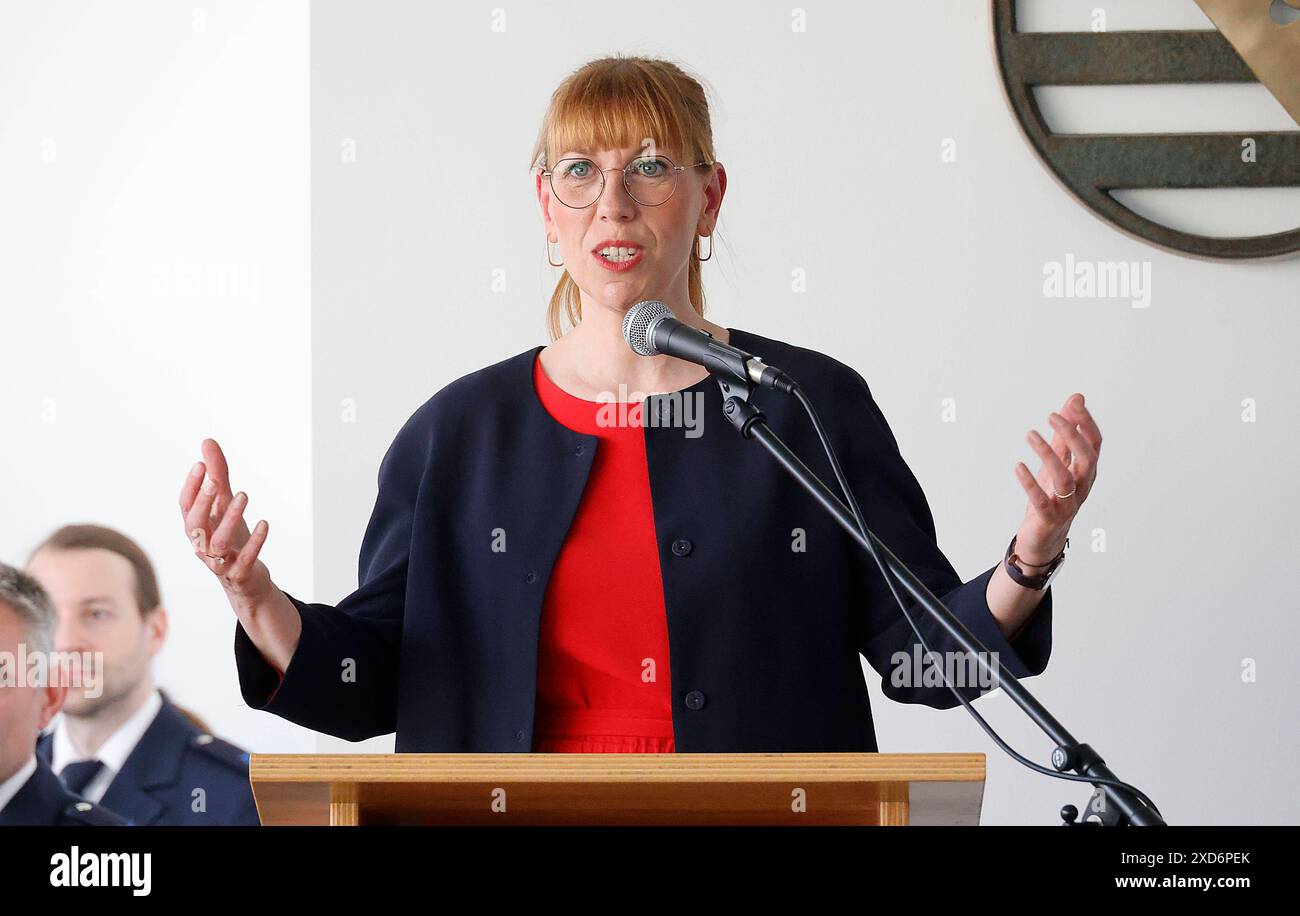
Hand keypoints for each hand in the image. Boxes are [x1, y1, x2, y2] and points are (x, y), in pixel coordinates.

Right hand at [179, 438, 273, 611]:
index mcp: (196, 528)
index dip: (190, 487)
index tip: (200, 464)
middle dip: (203, 503)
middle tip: (215, 481)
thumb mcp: (225, 505)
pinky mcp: (239, 574)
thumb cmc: (232, 539)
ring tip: (245, 496)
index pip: (185, 506)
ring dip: (231, 518)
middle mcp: (202, 545)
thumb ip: (218, 475)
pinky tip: (264, 523)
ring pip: (218, 542)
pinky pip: (245, 559)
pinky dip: (255, 542)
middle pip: (194, 524)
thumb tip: (207, 442)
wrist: (246, 581)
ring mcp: (219, 562)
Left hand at [1013, 393, 1100, 565]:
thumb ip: (1065, 433)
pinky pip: (1041, 501)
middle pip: (1087, 459)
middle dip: (1072, 436)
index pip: (1095, 444)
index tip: (1074, 403)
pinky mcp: (1048, 519)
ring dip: (1048, 454)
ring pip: (1065, 479)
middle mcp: (1082, 487)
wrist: (1043, 538)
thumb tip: (1076, 399)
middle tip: (1051, 416)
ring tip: (1030, 434)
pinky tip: (1018, 466)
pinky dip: (1030, 483)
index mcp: (1086, 472)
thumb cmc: (1052, 496)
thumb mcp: (1058, 462)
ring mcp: (1067, 505)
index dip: (1086, 423)